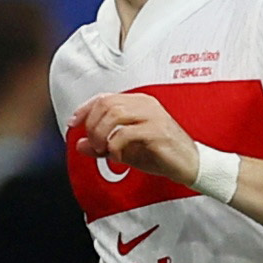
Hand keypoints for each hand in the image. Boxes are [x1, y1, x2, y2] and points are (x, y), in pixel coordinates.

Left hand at [71, 89, 199, 185]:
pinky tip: (118, 157)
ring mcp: (153, 116)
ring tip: (103, 150)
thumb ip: (101, 146)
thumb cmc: (160, 154)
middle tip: (93, 145)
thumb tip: (78, 144)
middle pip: (106, 104)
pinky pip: (126, 133)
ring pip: (114, 114)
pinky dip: (115, 146)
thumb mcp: (125, 150)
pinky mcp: (157, 131)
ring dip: (101, 134)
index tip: (73, 124)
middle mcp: (145, 104)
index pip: (104, 98)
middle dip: (92, 125)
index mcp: (138, 103)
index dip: (84, 109)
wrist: (190, 165)